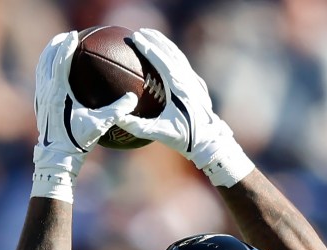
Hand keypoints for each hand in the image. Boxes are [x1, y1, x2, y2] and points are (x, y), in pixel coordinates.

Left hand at [31, 31, 134, 201]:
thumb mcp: (99, 125)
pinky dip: (48, 71)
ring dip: (48, 56)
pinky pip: (42, 81)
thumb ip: (116, 111)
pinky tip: (56, 72)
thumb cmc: (77, 142)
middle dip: (55, 46)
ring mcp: (41, 98)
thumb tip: (132, 97)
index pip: (61, 62)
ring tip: (57, 47)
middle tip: (66, 36)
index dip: (66, 46)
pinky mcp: (40, 106)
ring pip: (42, 69)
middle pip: (47, 60)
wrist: (56, 158)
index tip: (74, 35)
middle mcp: (47, 92)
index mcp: (59, 93)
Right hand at [117, 29, 252, 185]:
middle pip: (171, 52)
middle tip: (140, 31)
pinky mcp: (198, 86)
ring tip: (153, 37)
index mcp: (179, 87)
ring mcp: (195, 82)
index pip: (161, 60)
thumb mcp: (159, 133)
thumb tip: (116, 117)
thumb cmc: (185, 138)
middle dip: (156, 39)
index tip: (135, 37)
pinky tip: (166, 57)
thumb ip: (137, 126)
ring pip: (179, 57)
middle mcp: (188, 80)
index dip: (148, 47)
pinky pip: (184, 66)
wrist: (210, 142)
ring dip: (165, 45)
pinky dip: (173, 57)